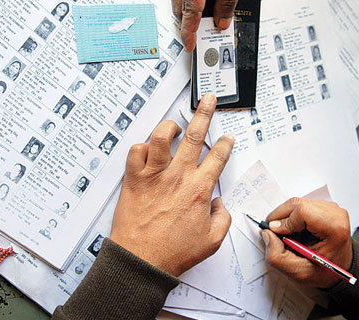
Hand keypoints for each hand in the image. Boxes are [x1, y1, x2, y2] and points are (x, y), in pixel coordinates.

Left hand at [110, 94, 233, 275]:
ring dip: (169, 126)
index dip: (224, 144)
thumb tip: (219, 203)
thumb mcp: (211, 240)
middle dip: (204, 113)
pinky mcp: (134, 179)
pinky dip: (142, 147)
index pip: (217, 157)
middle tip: (208, 100)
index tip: (226, 138)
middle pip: (194, 135)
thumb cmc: (173, 251)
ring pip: (162, 137)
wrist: (142, 261)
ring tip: (174, 125)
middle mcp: (178, 176)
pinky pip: (136, 151)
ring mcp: (155, 175)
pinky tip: (148, 150)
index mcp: (198, 189)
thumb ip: (222, 218)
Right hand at [262, 198, 352, 287]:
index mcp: (334, 228)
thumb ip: (277, 256)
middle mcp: (334, 214)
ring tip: (289, 233)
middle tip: (275, 232)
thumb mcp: (299, 272)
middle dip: (280, 217)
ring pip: (295, 203)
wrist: (338, 265)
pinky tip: (295, 228)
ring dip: (285, 216)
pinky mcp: (323, 205)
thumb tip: (267, 233)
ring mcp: (329, 207)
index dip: (285, 221)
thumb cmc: (324, 269)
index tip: (277, 233)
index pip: (303, 211)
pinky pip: (299, 204)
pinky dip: (291, 215)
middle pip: (296, 204)